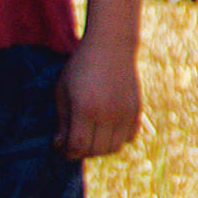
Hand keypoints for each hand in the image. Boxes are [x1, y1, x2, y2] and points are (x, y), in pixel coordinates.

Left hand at [59, 37, 143, 161]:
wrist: (111, 46)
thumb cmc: (80, 67)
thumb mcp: (62, 91)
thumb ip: (62, 121)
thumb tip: (62, 144)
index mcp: (86, 109)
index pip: (77, 146)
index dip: (67, 151)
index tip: (60, 144)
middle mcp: (108, 114)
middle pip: (95, 150)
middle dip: (81, 151)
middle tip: (73, 141)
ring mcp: (125, 113)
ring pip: (114, 148)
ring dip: (100, 148)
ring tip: (90, 137)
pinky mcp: (137, 110)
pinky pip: (129, 137)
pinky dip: (117, 139)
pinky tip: (107, 128)